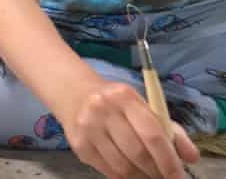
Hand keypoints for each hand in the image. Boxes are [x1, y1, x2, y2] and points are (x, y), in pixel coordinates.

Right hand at [63, 81, 198, 178]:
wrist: (73, 93)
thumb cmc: (116, 102)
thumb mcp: (142, 106)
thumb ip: (169, 129)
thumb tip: (191, 157)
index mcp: (124, 97)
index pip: (152, 134)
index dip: (168, 160)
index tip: (178, 175)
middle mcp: (103, 110)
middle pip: (138, 153)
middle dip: (156, 171)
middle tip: (163, 177)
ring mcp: (88, 128)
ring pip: (122, 166)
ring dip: (141, 177)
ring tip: (148, 175)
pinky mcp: (79, 144)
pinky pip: (108, 171)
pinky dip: (124, 177)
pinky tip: (130, 172)